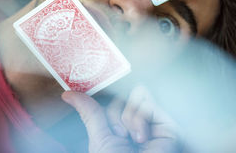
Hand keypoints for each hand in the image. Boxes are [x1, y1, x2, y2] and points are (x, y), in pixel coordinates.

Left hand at [62, 86, 182, 152]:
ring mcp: (154, 123)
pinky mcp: (167, 122)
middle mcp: (140, 125)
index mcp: (123, 131)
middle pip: (124, 98)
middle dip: (117, 117)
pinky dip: (140, 119)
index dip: (110, 115)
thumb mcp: (100, 139)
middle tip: (121, 137)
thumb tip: (68, 94)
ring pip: (136, 94)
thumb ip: (90, 113)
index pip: (114, 105)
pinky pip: (147, 99)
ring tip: (134, 139)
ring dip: (129, 118)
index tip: (111, 130)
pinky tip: (143, 138)